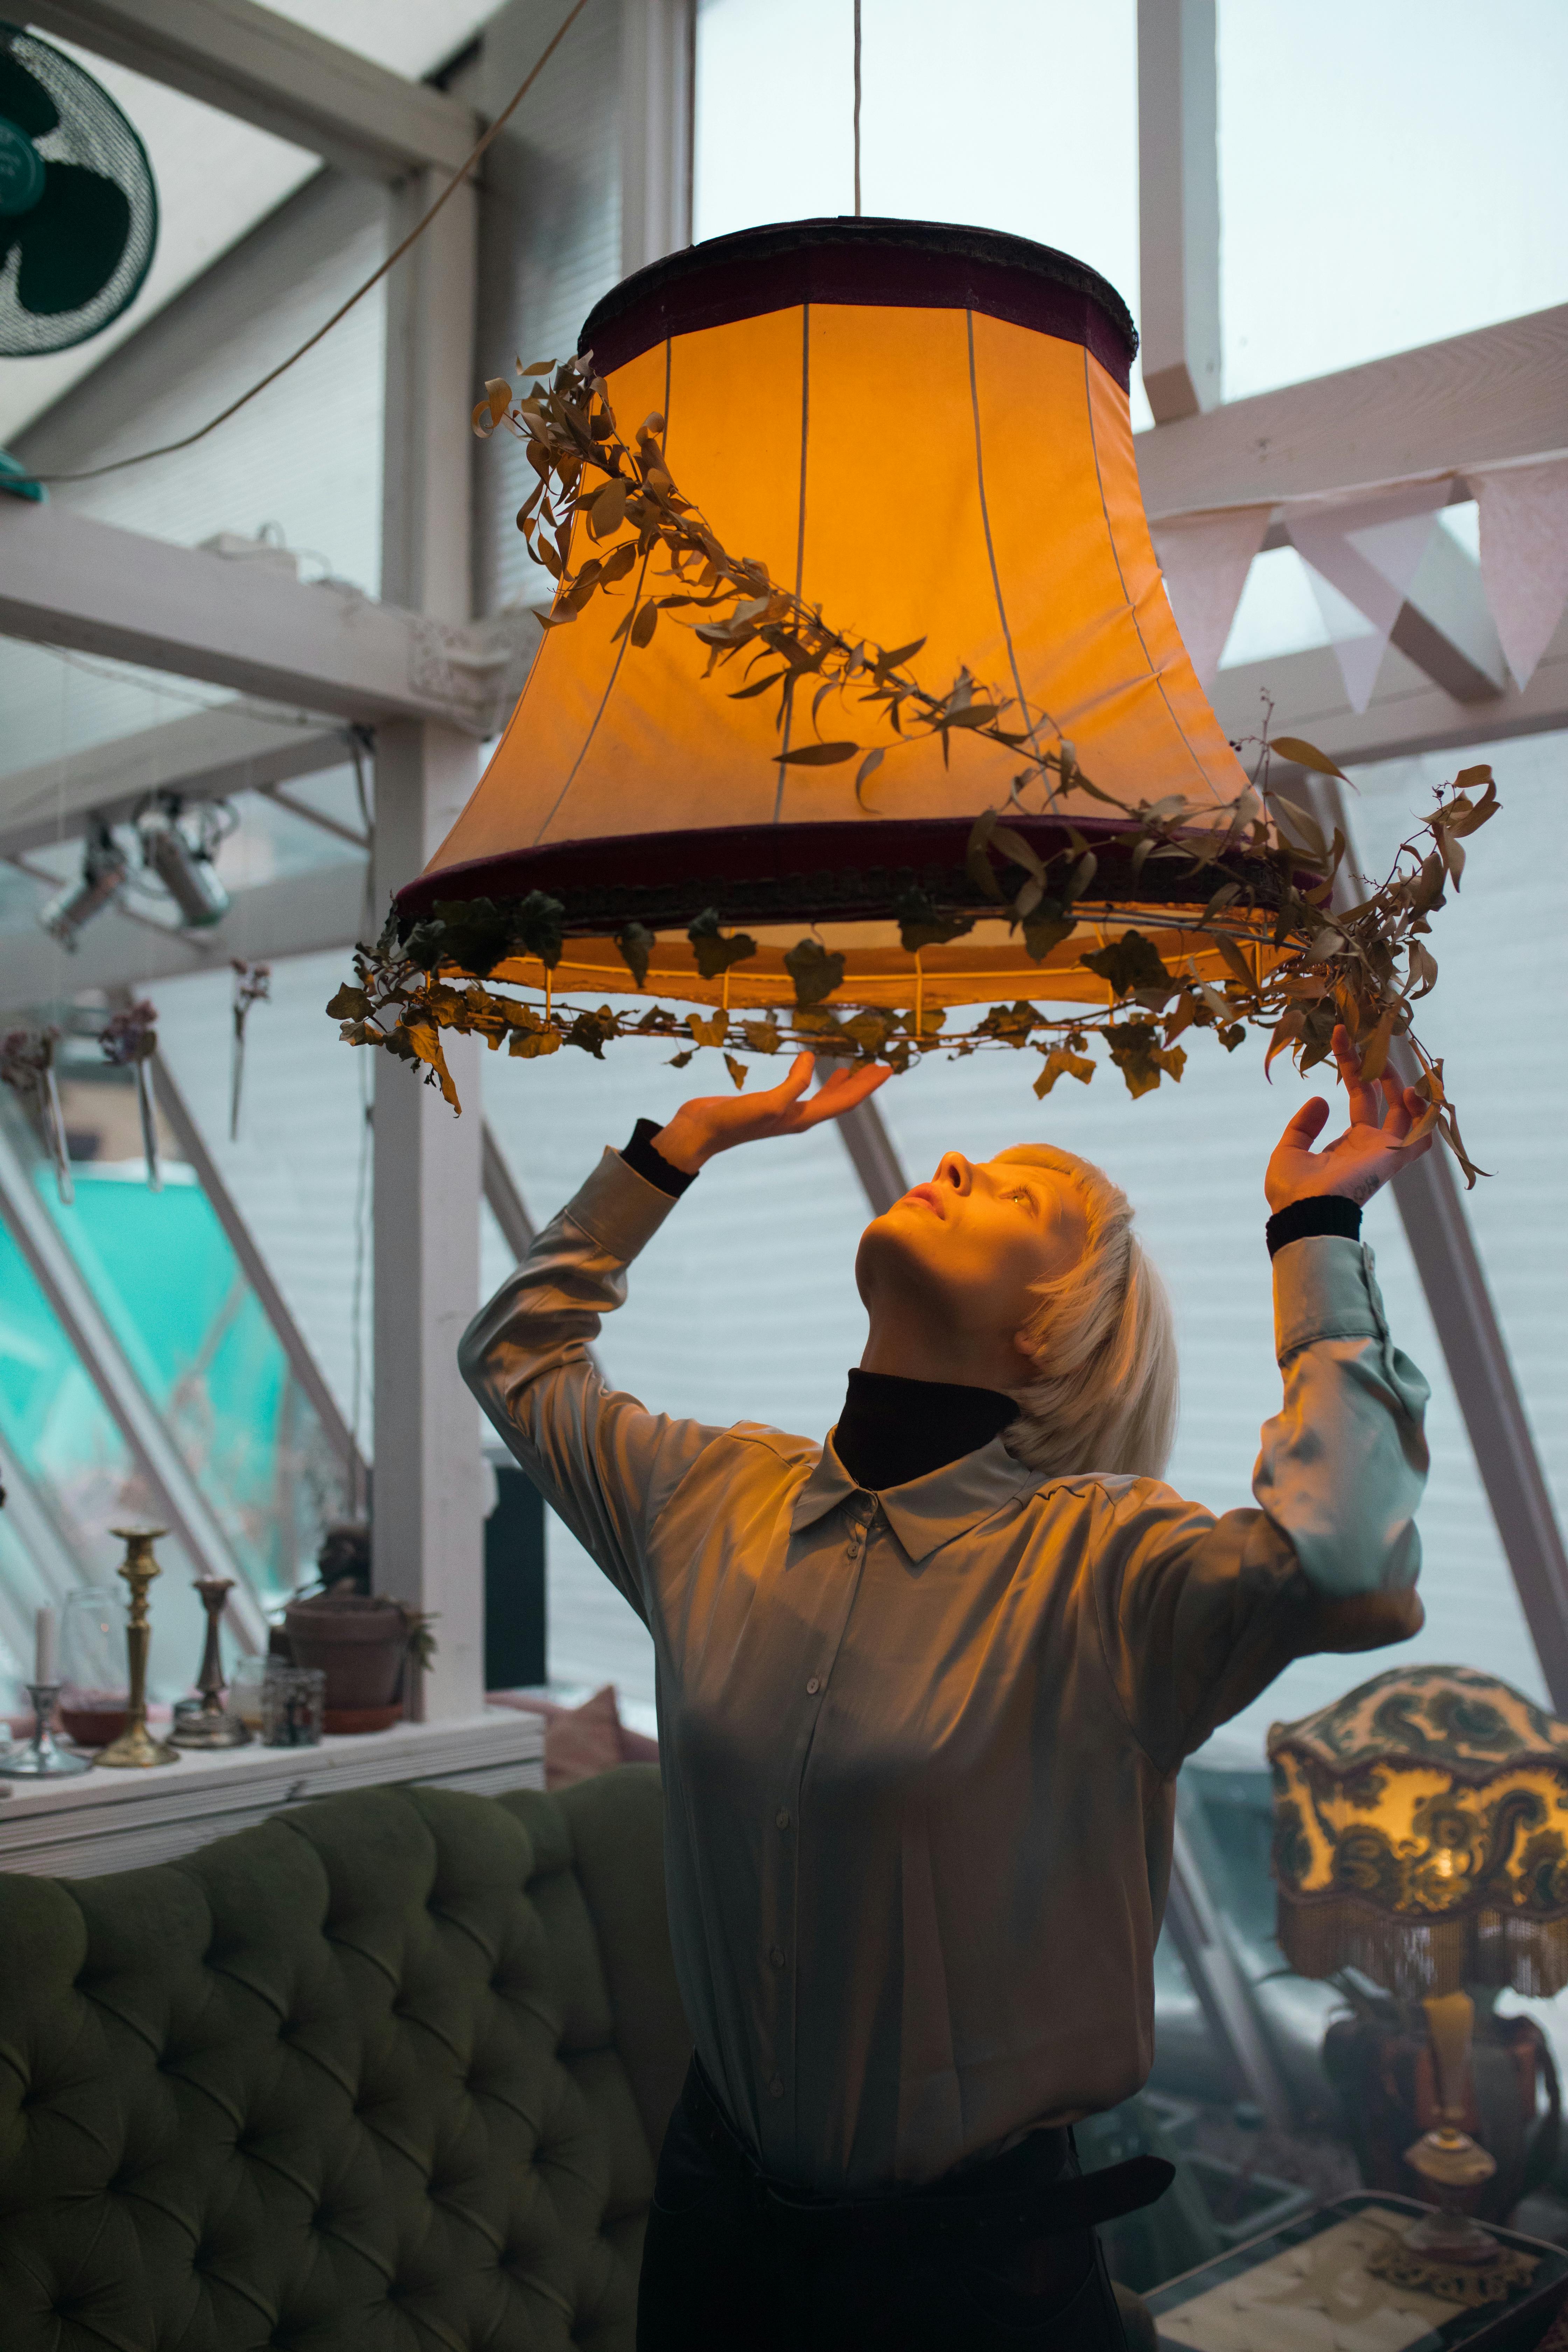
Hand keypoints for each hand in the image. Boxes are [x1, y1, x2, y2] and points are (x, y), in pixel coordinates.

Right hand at [654, 1051, 891, 1172]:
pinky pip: (800, 1086)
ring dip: (840, 1081)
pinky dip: (812, 1075)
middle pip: (839, 1099)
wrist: (699, 1133)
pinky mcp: (769, 1102)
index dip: (867, 1085)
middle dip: (861, 1082)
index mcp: (802, 1118)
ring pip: (822, 1095)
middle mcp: (798, 1116)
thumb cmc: (733, 1122)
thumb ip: (793, 1084)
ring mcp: (784, 1110)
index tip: (887, 1067)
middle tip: (880, 1063)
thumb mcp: (767, 1103)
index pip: (845, 1102)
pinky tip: (810, 1064)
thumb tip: (812, 1060)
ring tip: (854, 1065)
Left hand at [1265, 1025, 1432, 1212]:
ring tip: (1386, 1061)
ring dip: (1405, 1085)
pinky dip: (1425, 1116)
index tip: (1340, 1036)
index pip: (1359, 1096)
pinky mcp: (1393, 1158)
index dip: (1353, 1065)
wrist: (1301, 1212)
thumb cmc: (1292, 1190)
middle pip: (1385, 1098)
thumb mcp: (1290, 1149)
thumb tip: (1322, 1099)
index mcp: (1349, 1142)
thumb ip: (1304, 1125)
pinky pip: (1423, 1137)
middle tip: (1368, 1038)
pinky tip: (1412, 1092)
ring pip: (1410, 1114)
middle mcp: (1371, 1144)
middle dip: (1379, 1067)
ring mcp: (1384, 1151)